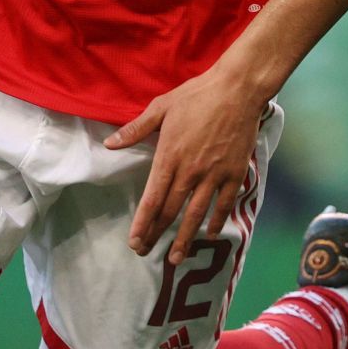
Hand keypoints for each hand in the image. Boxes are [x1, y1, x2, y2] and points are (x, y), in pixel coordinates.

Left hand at [105, 66, 263, 264]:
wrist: (237, 90)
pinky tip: (211, 234)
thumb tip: (110, 144)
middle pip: (171, 211)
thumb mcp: (161, 107)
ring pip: (197, 214)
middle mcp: (191, 171)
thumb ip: (136, 129)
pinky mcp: (234, 173)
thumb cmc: (196, 95)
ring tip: (176, 258)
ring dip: (185, 238)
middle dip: (157, 234)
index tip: (135, 241)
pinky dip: (217, 221)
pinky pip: (224, 204)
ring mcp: (214, 175)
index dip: (143, 223)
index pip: (153, 198)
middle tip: (146, 252)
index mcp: (169, 156)